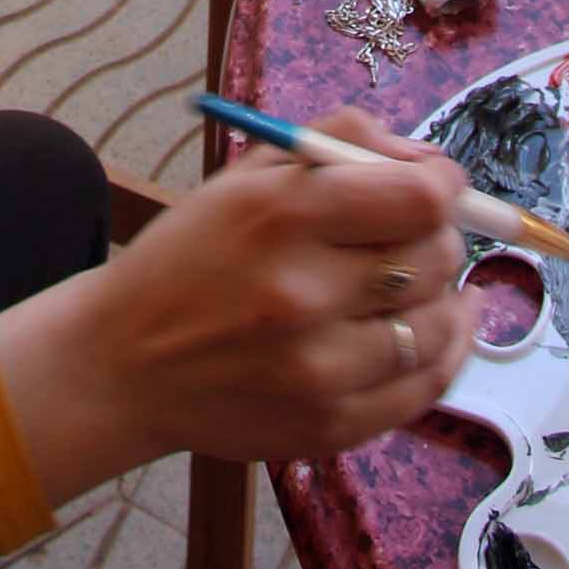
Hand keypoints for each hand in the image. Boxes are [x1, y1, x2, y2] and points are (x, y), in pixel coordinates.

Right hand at [0, 107, 469, 505]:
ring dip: (443, 297)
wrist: (123, 363)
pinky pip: (424, 388)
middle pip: (435, 257)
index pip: (420, 197)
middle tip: (415, 235)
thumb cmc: (191, 257)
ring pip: (438, 325)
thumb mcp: (247, 176)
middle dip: (439, 236)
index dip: (444, 184)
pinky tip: (434, 330)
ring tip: (423, 285)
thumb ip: (340, 142)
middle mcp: (304, 293)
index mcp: (283, 215)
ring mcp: (320, 369)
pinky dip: (443, 354)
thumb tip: (427, 160)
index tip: (438, 185)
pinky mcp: (329, 426)